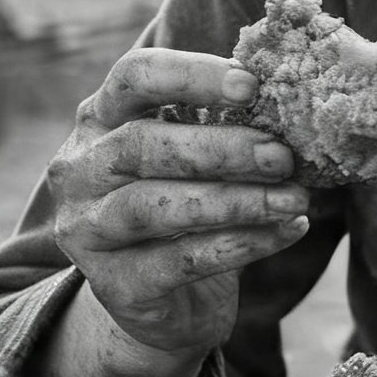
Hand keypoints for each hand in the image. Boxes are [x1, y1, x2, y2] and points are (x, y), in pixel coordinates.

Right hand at [50, 48, 310, 360]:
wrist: (170, 300)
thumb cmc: (190, 203)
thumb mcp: (199, 157)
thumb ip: (226, 124)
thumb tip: (290, 103)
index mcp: (101, 118)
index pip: (133, 76)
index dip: (192, 76)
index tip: (252, 87)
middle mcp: (81, 169)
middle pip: (144, 144)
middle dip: (223, 149)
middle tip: (283, 157)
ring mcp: (88, 229)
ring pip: (157, 206)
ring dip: (236, 200)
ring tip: (295, 199)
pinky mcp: (115, 285)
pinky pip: (180, 261)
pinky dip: (242, 244)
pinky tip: (287, 230)